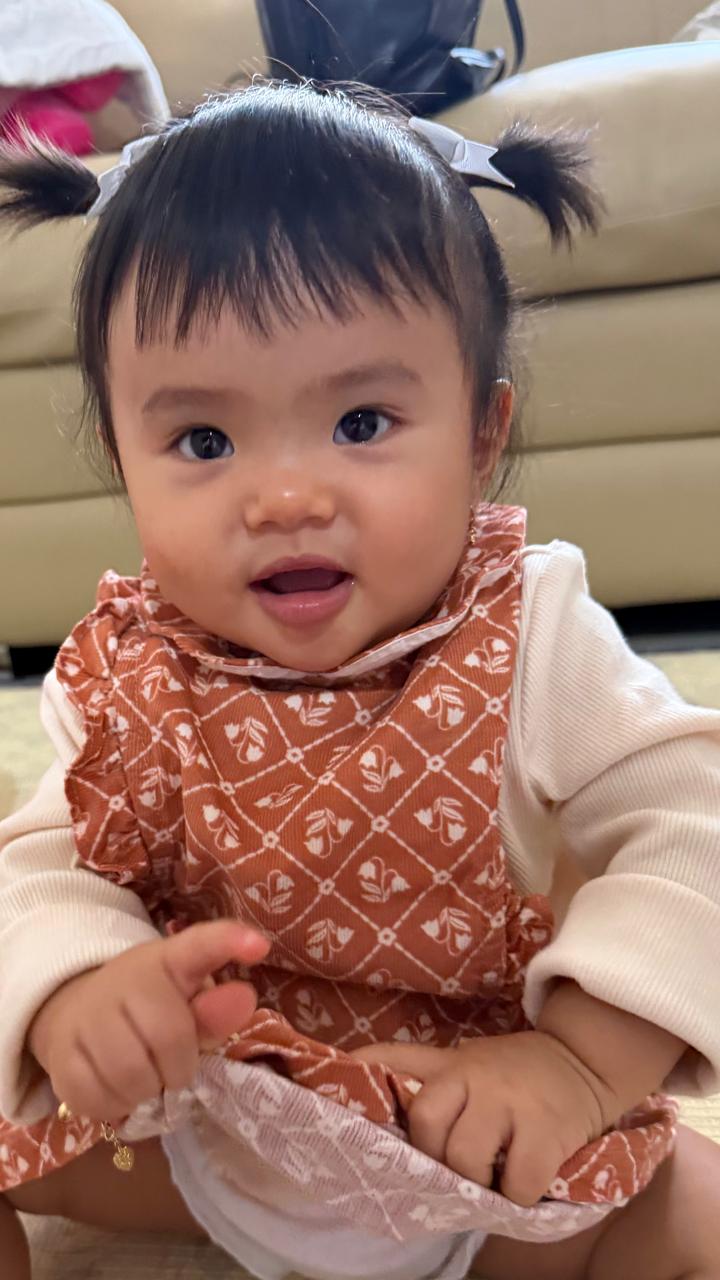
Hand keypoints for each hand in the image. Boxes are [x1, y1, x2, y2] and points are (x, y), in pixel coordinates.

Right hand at [29, 920, 269, 1122]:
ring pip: (130, 1076)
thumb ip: (217, 1010)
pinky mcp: (60, 1057)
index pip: (198, 945)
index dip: (228, 942)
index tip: (259, 946)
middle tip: (172, 1069)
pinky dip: (116, 1108)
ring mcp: (86, 1016)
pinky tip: (118, 1090)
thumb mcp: (187, 1003)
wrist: (77, 1014)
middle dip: (179, 1068)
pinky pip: (98, 1100)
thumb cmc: (148, 1011)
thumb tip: (245, 998)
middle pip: (167, 1037)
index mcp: (167, 960)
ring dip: (147, 1092)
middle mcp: (123, 979)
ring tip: (145, 1079)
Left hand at [353, 1029, 619, 1206]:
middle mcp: (474, 1074)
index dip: (359, 1076)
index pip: (390, 1059)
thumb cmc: (512, 1072)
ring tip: (491, 1174)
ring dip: (475, 1180)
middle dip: (436, 1155)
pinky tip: (523, 1182)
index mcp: (449, 1062)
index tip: (333, 1102)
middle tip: (456, 1162)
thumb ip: (419, 1073)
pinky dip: (516, 1196)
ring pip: (465, 1158)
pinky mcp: (546, 1131)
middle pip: (426, 1124)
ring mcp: (510, 1101)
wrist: (584, 1060)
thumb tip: (354, 1082)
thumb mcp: (463, 1059)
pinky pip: (515, 1184)